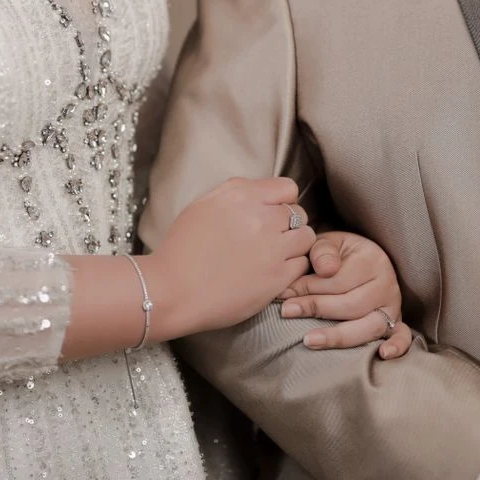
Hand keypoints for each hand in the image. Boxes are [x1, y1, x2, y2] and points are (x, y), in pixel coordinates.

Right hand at [146, 177, 315, 339]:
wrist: (173, 291)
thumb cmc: (180, 251)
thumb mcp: (201, 206)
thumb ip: (233, 193)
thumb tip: (256, 192)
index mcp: (242, 196)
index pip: (288, 188)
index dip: (282, 201)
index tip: (271, 213)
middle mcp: (262, 218)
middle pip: (299, 213)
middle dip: (288, 224)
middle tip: (271, 238)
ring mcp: (272, 248)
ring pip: (307, 238)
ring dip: (295, 245)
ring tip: (275, 255)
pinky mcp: (277, 277)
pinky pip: (302, 264)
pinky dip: (292, 267)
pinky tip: (272, 272)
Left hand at [277, 231, 412, 356]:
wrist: (359, 258)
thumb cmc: (339, 254)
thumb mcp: (329, 243)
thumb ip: (322, 252)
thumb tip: (326, 270)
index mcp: (372, 260)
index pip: (338, 280)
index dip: (309, 288)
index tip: (284, 294)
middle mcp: (387, 284)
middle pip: (351, 305)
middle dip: (316, 309)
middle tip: (287, 311)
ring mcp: (393, 306)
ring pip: (369, 326)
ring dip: (338, 336)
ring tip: (309, 340)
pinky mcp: (396, 323)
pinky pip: (402, 336)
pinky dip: (397, 347)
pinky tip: (382, 354)